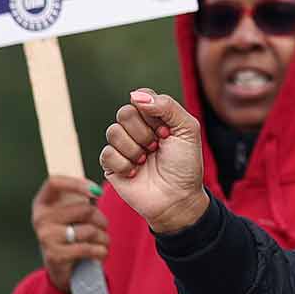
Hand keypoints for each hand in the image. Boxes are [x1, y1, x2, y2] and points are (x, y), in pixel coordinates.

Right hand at [30, 176, 106, 292]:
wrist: (60, 267)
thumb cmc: (69, 234)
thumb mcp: (68, 214)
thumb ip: (77, 198)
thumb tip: (96, 190)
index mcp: (42, 203)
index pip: (54, 182)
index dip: (77, 183)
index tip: (98, 192)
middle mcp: (40, 218)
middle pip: (84, 209)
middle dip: (101, 219)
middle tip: (102, 227)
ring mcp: (46, 237)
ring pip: (90, 230)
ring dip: (104, 238)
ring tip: (102, 242)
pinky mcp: (55, 255)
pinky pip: (88, 248)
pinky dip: (101, 251)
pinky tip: (100, 253)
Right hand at [99, 90, 208, 234]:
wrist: (177, 198)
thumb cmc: (185, 165)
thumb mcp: (187, 130)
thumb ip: (166, 106)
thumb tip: (134, 95)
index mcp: (154, 117)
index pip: (141, 98)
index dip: (152, 113)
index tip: (167, 131)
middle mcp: (136, 129)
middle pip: (125, 113)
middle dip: (144, 133)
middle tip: (157, 147)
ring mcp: (123, 146)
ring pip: (113, 131)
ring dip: (135, 149)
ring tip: (146, 160)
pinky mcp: (111, 164)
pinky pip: (107, 153)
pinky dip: (125, 164)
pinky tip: (136, 172)